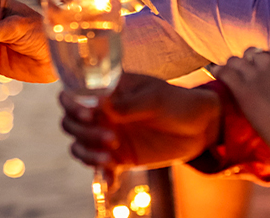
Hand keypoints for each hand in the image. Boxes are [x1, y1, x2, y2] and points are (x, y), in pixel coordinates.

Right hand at [61, 73, 220, 170]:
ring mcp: (107, 134)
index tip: (88, 114)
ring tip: (110, 158)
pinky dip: (100, 174)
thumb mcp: (155, 98)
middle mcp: (102, 112)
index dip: (71, 104)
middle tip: (112, 138)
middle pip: (71, 123)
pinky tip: (111, 179)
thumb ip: (128, 104)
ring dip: (88, 153)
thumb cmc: (176, 102)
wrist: (198, 127)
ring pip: (79, 145)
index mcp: (108, 90)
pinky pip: (98, 166)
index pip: (74, 94)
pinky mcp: (117, 157)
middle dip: (84, 132)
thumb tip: (100, 106)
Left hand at [217, 46, 269, 159]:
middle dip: (252, 65)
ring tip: (231, 76)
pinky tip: (215, 73)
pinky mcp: (242, 87)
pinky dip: (218, 72)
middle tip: (250, 78)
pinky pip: (224, 71)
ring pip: (237, 60)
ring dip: (235, 68)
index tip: (268, 74)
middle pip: (255, 54)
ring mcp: (257, 71)